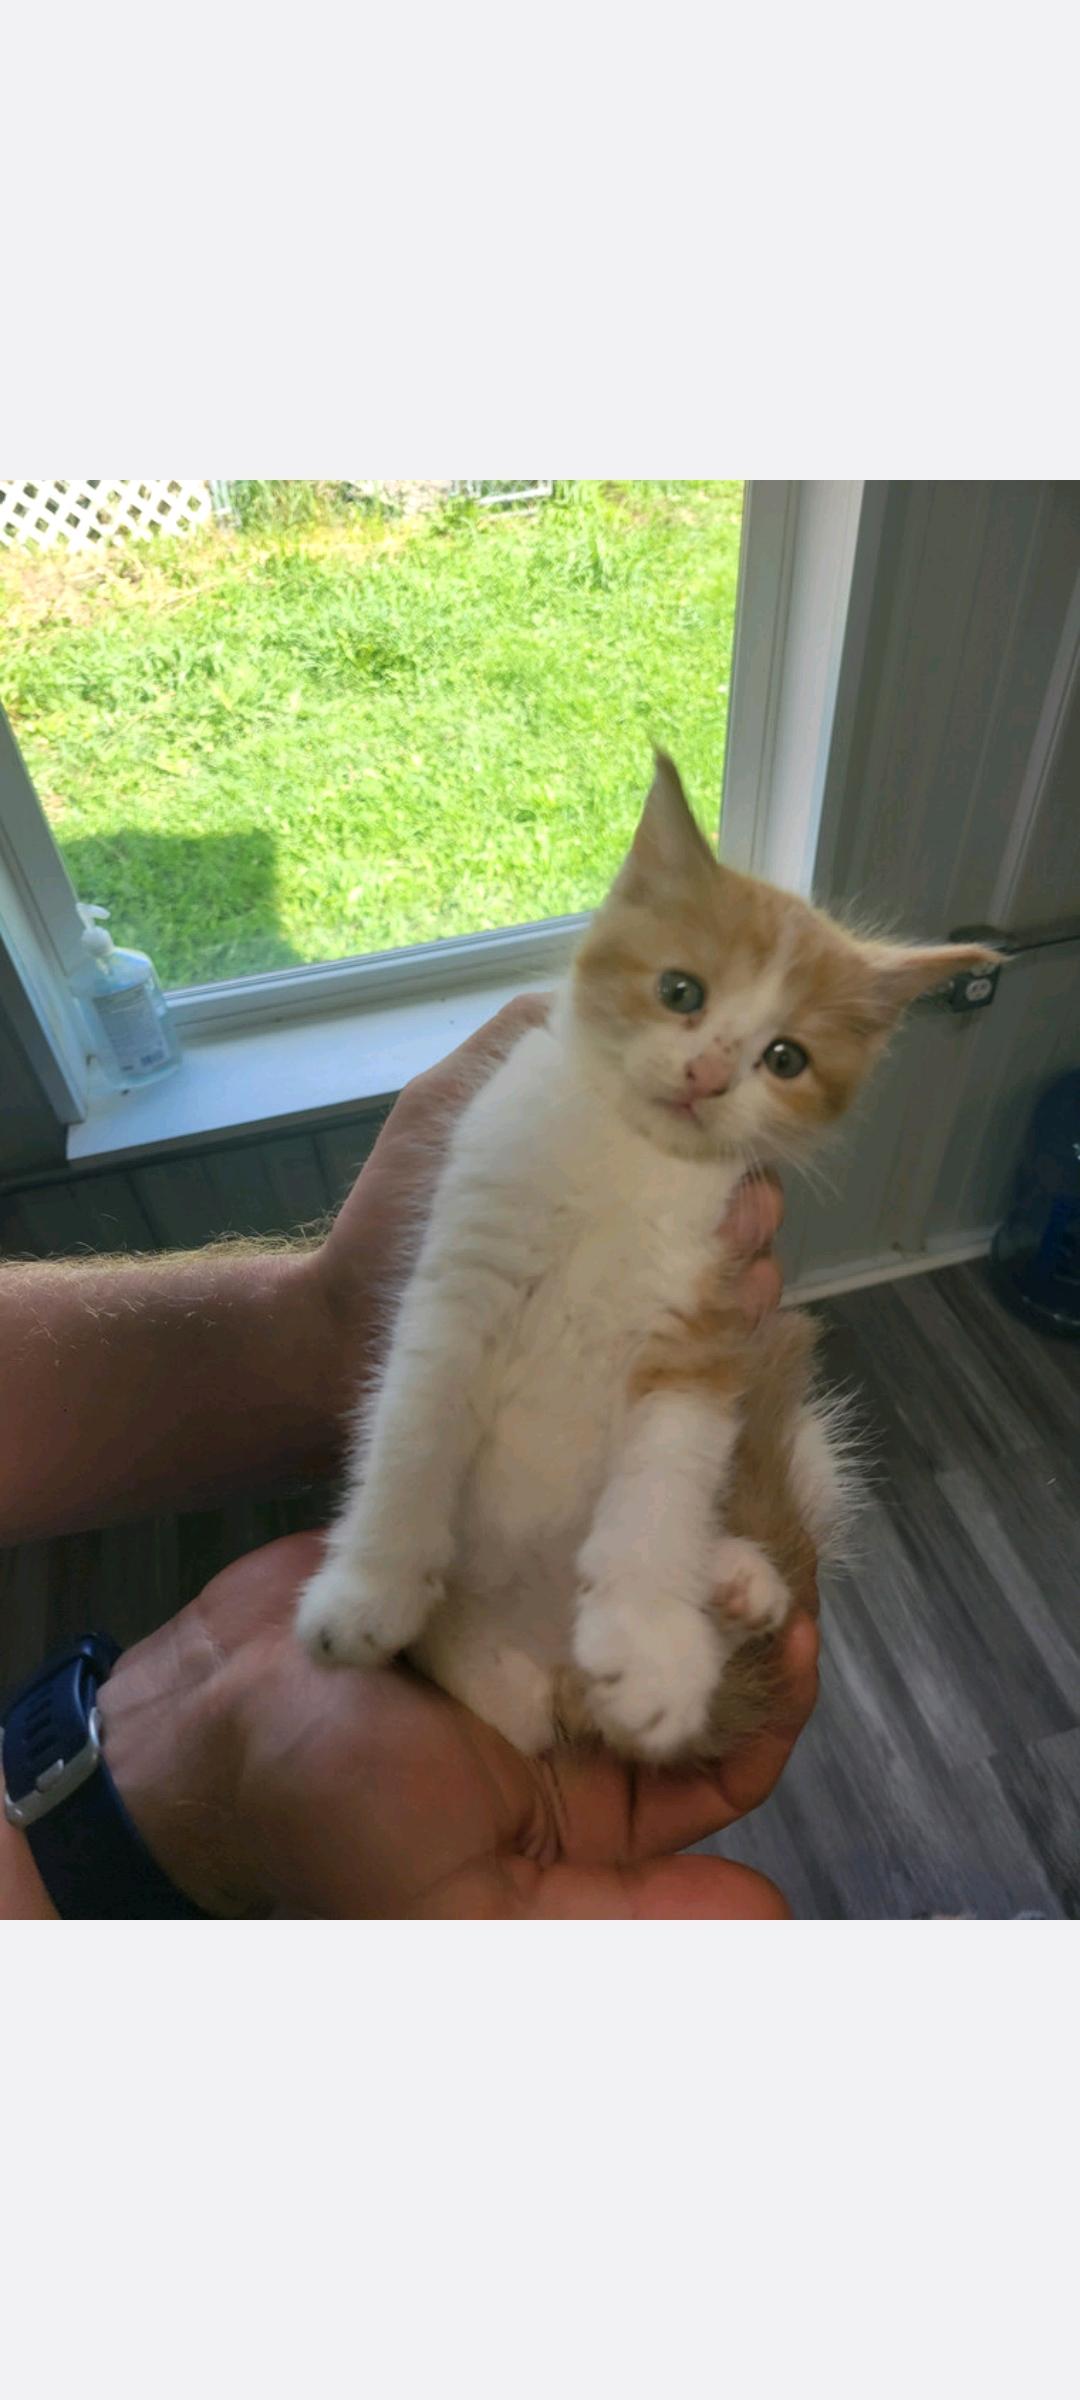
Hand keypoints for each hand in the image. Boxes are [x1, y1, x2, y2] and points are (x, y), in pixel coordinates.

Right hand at [99, 1531, 818, 1917]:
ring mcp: (534, 1625)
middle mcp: (576, 1717)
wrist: (202, 1713)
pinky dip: (612, 1484)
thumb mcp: (466, 1906)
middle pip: (697, 1654)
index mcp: (589, 1812)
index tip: (791, 1630)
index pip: (723, 1761)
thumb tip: (768, 1915)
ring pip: (646, 1574)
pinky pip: (574, 1516)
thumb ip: (616, 1919)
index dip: (771, 1702)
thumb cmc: (324, 1819)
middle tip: (765, 1524)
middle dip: (736, 1597)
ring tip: (721, 1462)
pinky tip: (645, 1434)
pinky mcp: (491, 1552)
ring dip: (686, 1529)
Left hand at [305, 989, 785, 1401]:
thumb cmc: (394, 1215)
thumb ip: (512, 1044)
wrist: (342, 1332)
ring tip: (732, 1262)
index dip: (734, 1121)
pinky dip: (733, 1323)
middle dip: (756, 1197)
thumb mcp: (446, 1104)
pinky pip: (709, 1339)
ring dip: (755, 1259)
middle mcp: (630, 1223)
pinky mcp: (625, 1356)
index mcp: (603, 1161)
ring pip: (736, 1267)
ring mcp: (633, 1293)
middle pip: (735, 1198)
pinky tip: (724, 1314)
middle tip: (739, 1211)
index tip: (740, 1119)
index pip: (697, 1131)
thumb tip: (587, 987)